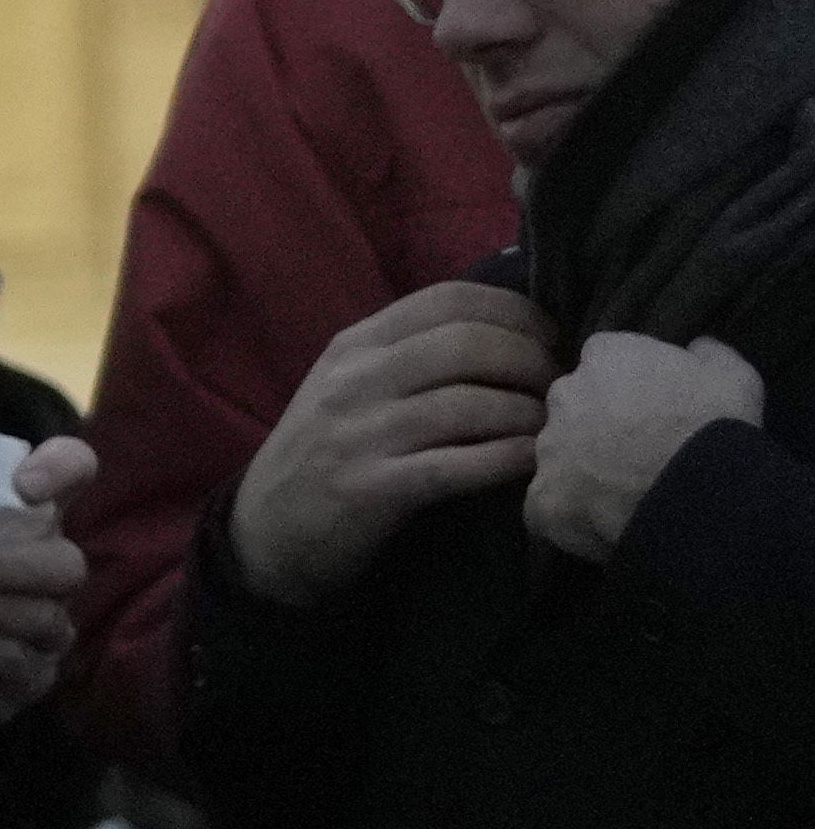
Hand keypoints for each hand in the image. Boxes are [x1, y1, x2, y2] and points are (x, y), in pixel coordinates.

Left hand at [0, 432, 85, 757]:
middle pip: (68, 563)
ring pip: (42, 615)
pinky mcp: (26, 676)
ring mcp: (43, 629)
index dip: (65, 468)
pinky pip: (14, 656)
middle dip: (9, 563)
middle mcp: (44, 571)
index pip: (75, 472)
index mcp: (19, 516)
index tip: (24, 485)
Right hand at [234, 279, 558, 607]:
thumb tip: (505, 337)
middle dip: (530, 362)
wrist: (268, 528)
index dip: (513, 311)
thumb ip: (411, 358)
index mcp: (355, 344)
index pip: (446, 299)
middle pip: (464, 344)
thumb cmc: (327, 452)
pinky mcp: (371, 487)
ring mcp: (360, 432)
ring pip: (466, 404)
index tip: (550, 339)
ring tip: (554, 429)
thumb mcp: (353, 387)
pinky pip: (456, 466)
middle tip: (560, 388)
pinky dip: (506, 460)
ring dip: (527, 415)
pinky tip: (533, 463)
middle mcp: (355, 378)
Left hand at [529, 331, 763, 565]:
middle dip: (598, 428)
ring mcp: (550, 446)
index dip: (628, 391)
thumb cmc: (718, 427)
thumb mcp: (732, 376)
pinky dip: (572, 518)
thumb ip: (707, 354)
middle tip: (636, 456)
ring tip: (625, 496)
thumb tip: (697, 348)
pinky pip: (549, 508)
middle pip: (574, 407)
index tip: (651, 414)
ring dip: (583, 472)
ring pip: (559, 456)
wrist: (702, 493)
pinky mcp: (543, 497)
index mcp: (605, 355)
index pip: (604, 362)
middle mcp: (565, 393)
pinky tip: (604, 528)